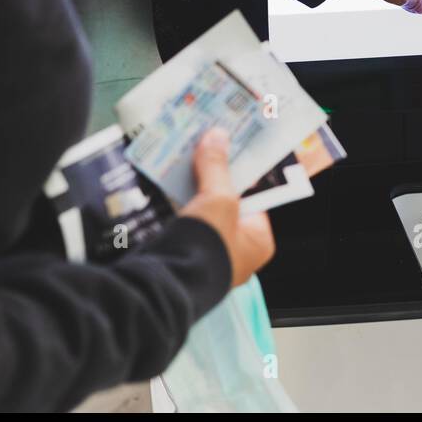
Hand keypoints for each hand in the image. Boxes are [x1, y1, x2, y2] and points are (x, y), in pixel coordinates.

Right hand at [179, 129, 274, 286]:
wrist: (168, 285)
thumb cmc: (208, 246)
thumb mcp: (218, 199)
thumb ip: (217, 167)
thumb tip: (217, 136)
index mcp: (258, 242)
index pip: (255, 198)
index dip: (242, 173)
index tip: (229, 150)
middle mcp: (237, 253)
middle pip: (228, 205)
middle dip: (213, 180)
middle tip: (202, 150)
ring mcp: (209, 258)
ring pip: (203, 214)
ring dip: (191, 192)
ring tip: (180, 162)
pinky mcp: (184, 259)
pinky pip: (184, 225)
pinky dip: (175, 207)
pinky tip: (163, 187)